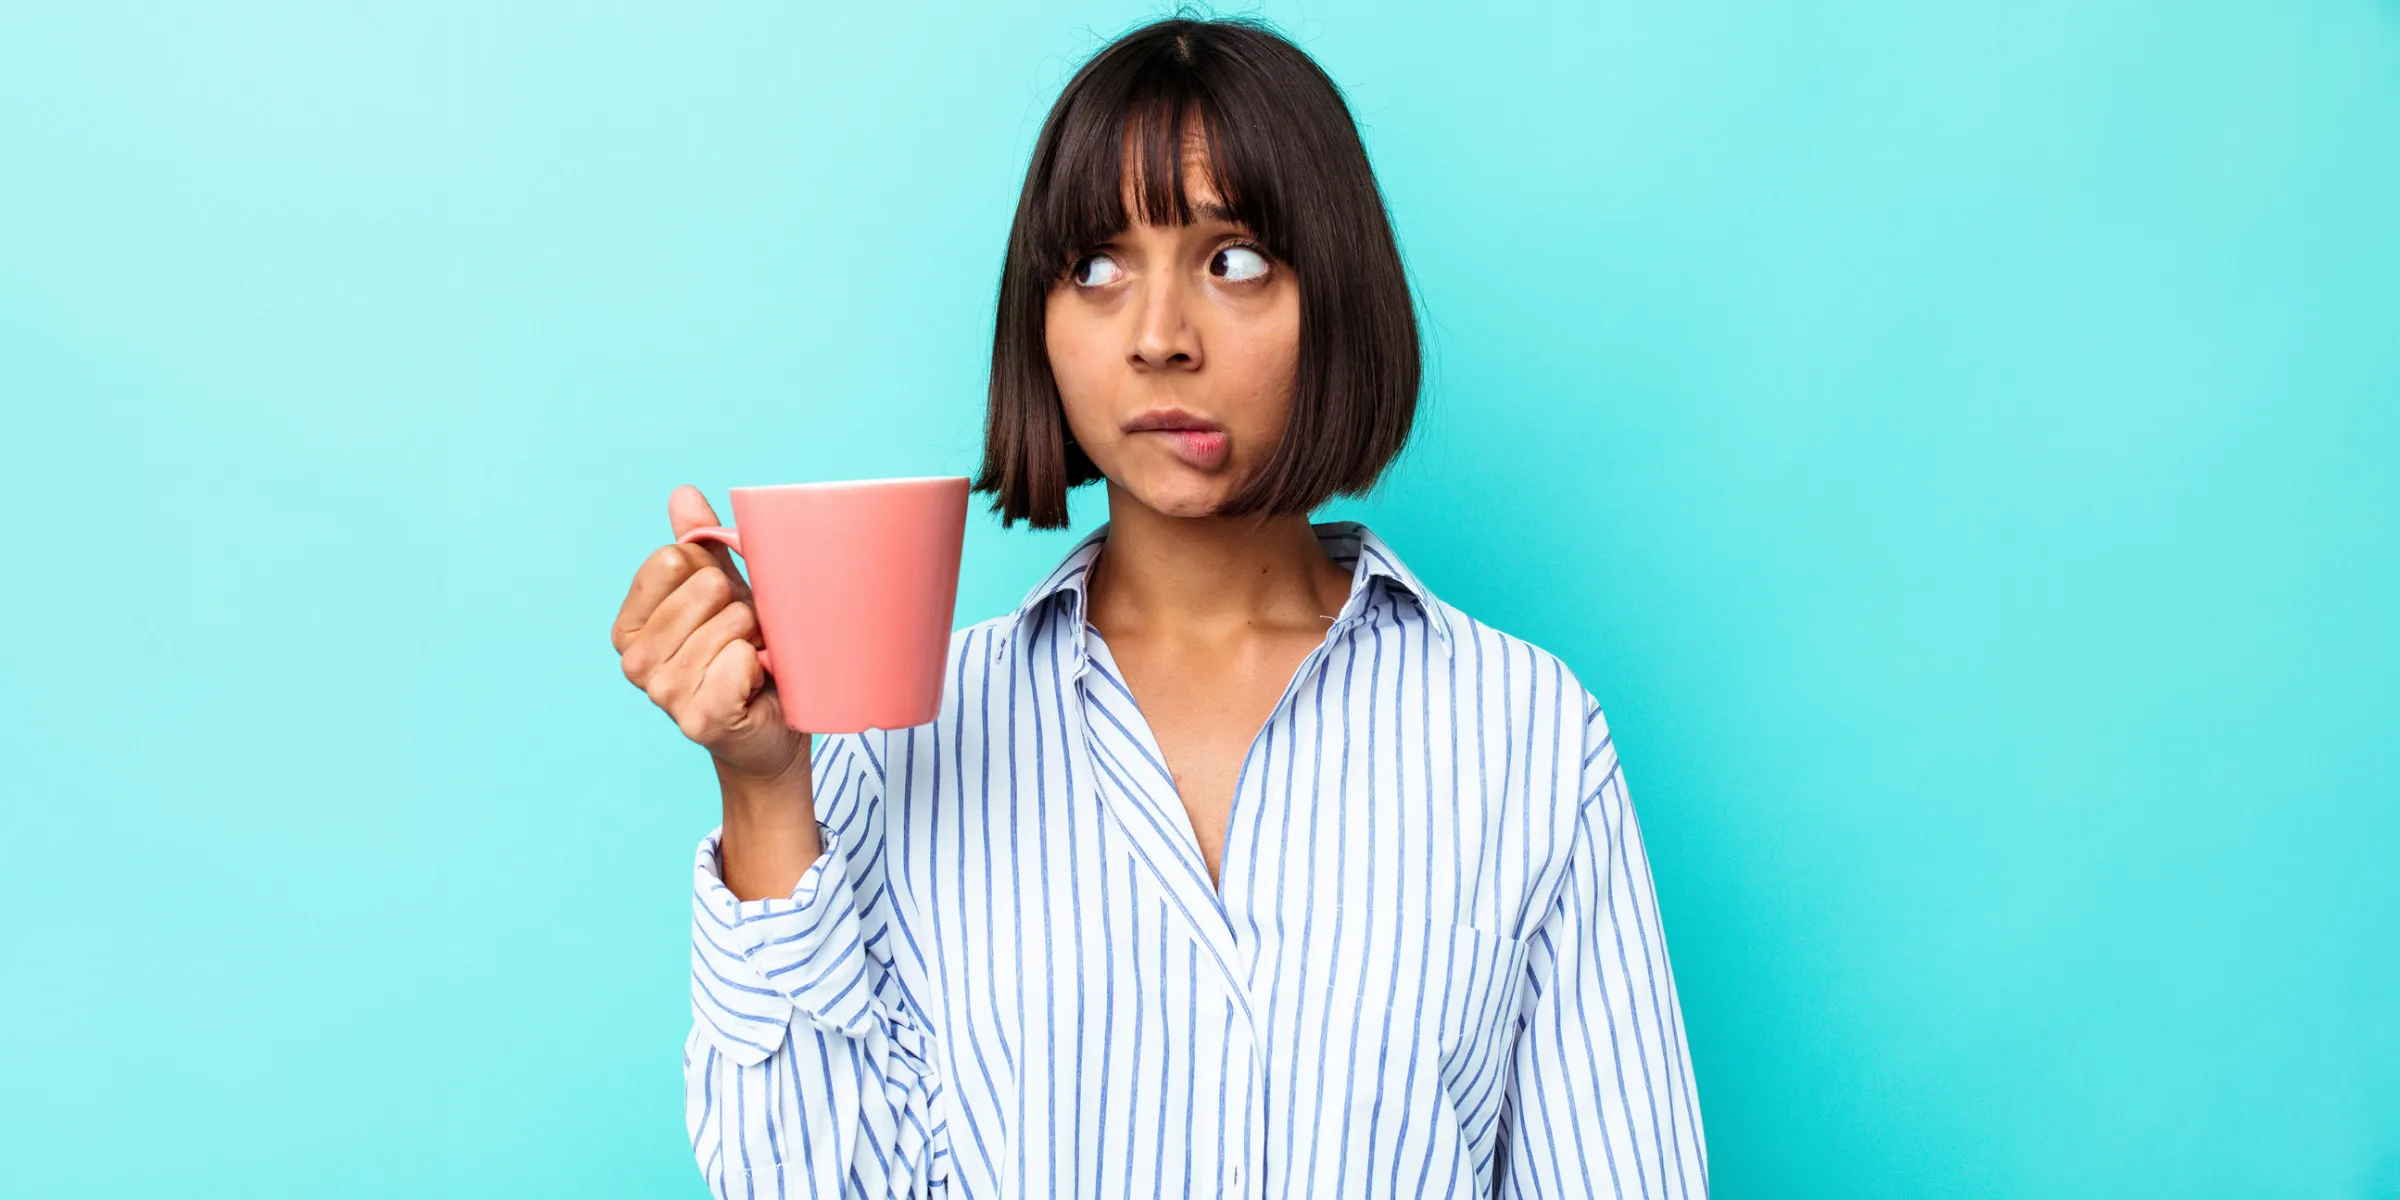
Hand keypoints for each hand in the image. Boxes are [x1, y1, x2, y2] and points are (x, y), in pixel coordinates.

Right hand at [612, 485, 805, 779]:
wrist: (771, 724)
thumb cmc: (743, 652)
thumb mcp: (721, 590)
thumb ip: (698, 543)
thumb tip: (683, 493)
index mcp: (629, 625)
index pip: (670, 558)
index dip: (709, 569)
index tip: (719, 600)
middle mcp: (634, 661)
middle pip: (704, 587)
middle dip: (739, 606)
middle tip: (743, 637)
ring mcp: (662, 694)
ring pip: (729, 624)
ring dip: (754, 637)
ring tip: (751, 660)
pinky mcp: (698, 718)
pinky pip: (741, 659)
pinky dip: (760, 666)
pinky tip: (753, 685)